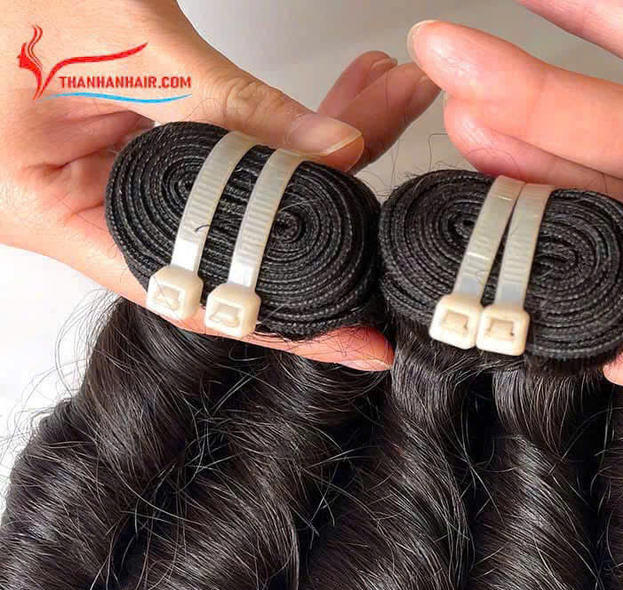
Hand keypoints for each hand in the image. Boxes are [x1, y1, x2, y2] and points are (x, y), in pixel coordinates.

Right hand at [2, 1, 438, 369]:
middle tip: (396, 195)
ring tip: (386, 103)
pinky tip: (345, 104)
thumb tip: (340, 150)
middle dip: (326, 209)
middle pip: (231, 245)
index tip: (359, 339)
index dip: (284, 321)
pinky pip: (228, 153)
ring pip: (240, 195)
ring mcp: (115, 178)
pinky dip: (283, 127)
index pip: (193, 294)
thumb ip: (232, 106)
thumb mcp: (128, 43)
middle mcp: (87, 211)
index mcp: (53, 214)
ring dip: (318, 150)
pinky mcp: (143, 144)